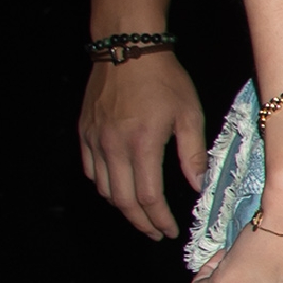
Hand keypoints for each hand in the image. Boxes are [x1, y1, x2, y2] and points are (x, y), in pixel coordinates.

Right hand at [81, 51, 206, 239]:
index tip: (169, 232)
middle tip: (155, 232)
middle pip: (122, 201)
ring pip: (104, 189)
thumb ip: (193, 154)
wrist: (128, 49)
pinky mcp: (83, 134)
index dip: (159, 220)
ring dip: (122, 207)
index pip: (148, 197)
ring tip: (141, 213)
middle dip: (140, 222)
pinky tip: (119, 188)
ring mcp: (94, 142)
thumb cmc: (165, 79)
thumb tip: (199, 187)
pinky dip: (104, 186)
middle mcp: (113, 148)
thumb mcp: (189, 113)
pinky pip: (90, 171)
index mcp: (142, 145)